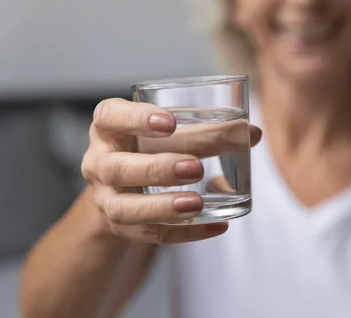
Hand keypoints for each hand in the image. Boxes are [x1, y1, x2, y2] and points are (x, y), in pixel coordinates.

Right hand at [81, 98, 261, 243]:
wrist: (126, 184)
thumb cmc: (152, 145)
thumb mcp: (169, 132)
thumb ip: (208, 130)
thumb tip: (252, 133)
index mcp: (109, 127)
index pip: (110, 116)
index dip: (136, 118)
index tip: (171, 122)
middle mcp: (99, 162)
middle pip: (117, 167)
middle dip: (157, 168)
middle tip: (196, 167)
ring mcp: (106, 198)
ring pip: (124, 208)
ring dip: (162, 206)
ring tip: (197, 203)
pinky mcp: (121, 227)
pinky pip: (149, 234)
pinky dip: (184, 232)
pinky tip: (216, 226)